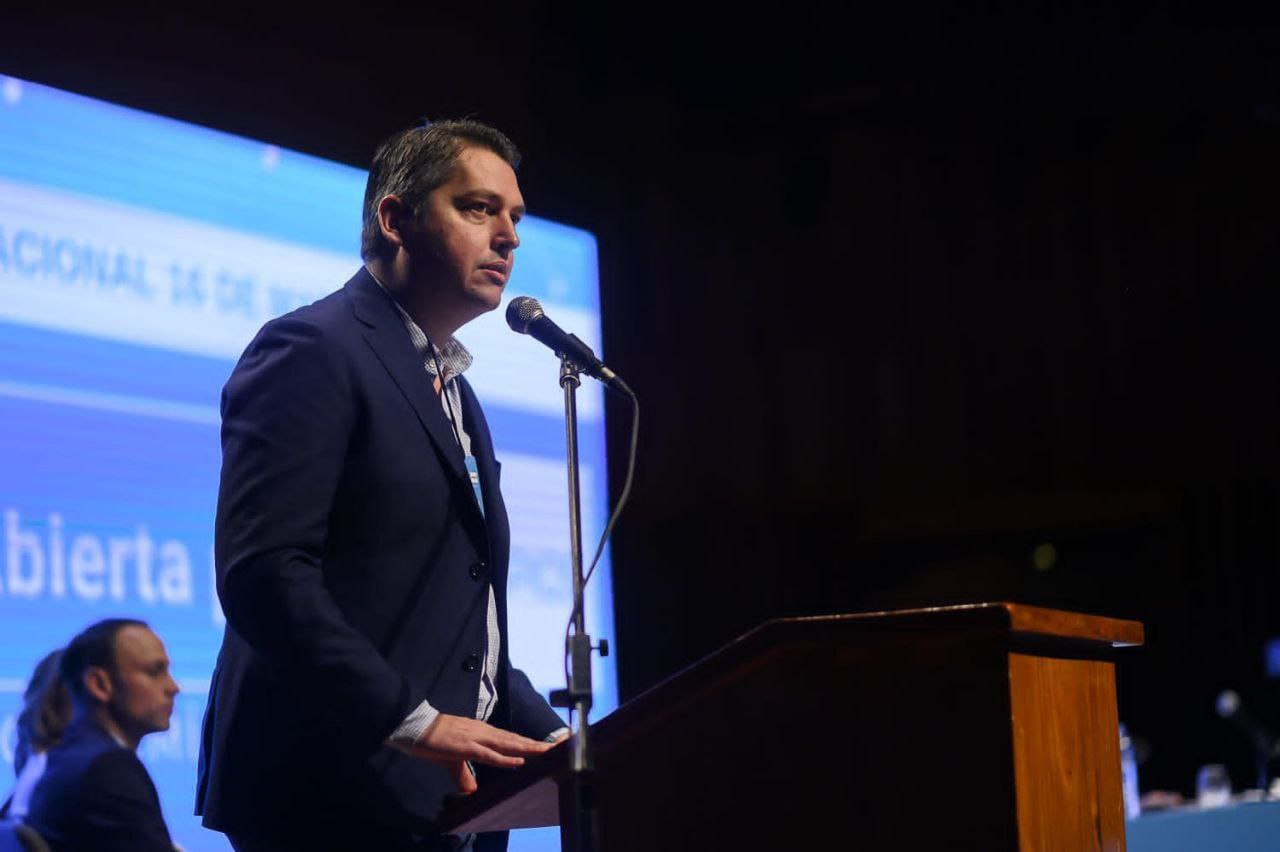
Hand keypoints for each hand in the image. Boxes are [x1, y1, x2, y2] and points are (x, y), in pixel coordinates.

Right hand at [407, 714, 555, 793]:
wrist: (414, 726)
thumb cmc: (432, 740)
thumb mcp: (451, 760)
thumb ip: (463, 774)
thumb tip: (470, 789)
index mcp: (481, 733)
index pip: (509, 738)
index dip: (527, 743)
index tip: (545, 747)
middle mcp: (483, 732)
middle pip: (514, 739)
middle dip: (536, 744)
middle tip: (557, 747)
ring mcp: (475, 738)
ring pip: (507, 744)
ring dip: (528, 748)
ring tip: (546, 752)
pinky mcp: (466, 747)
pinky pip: (489, 754)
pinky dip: (505, 758)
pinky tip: (518, 761)